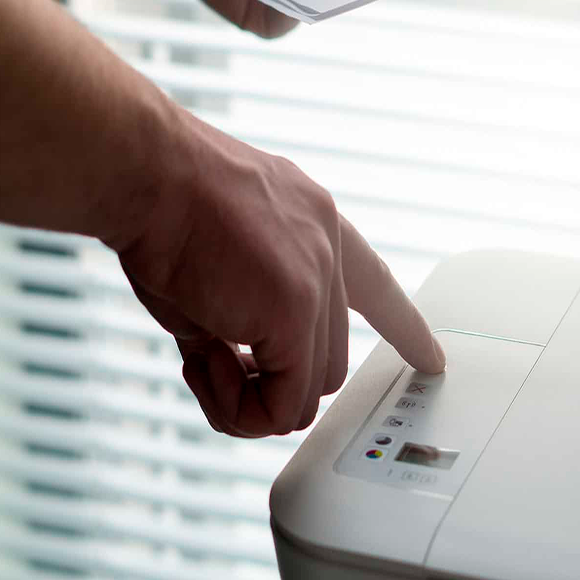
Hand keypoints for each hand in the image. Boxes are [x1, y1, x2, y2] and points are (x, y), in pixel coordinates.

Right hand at [117, 108, 443, 436]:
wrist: (146, 173)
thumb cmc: (165, 207)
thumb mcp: (220, 263)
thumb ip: (242, 316)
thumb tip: (234, 368)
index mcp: (316, 224)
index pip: (375, 284)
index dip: (404, 326)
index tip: (432, 357)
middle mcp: (329, 248)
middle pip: (329, 360)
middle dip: (275, 381)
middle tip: (219, 366)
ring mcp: (318, 279)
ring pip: (309, 390)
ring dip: (251, 398)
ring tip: (205, 362)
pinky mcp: (293, 310)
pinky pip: (281, 403)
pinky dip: (238, 406)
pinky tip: (204, 365)